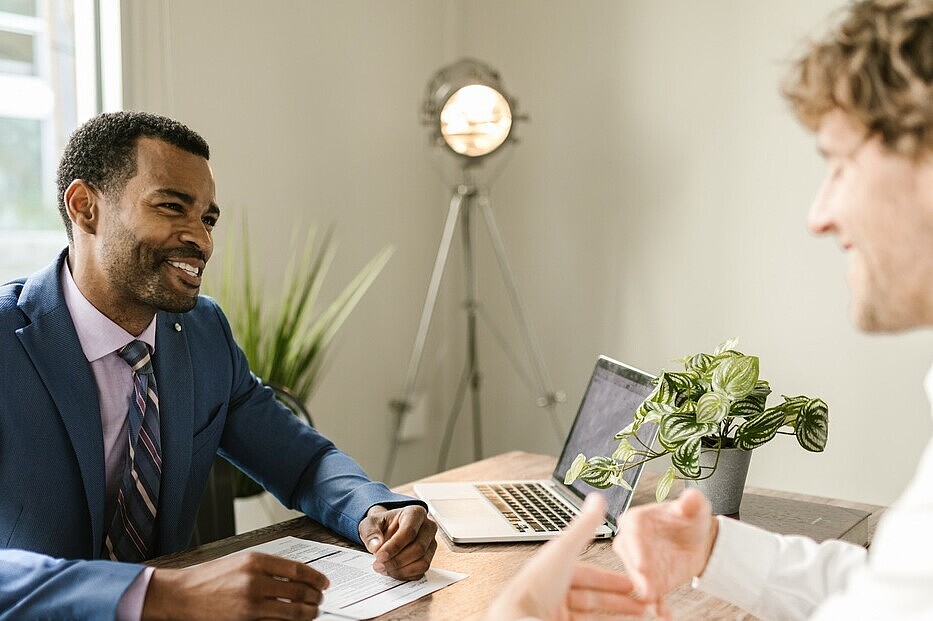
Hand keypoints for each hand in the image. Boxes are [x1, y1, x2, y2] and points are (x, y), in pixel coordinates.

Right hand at [143, 551, 328, 619]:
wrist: (181, 595)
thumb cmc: (209, 578)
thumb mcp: (240, 562)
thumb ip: (268, 568)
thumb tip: (296, 577)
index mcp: (256, 560)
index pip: (298, 570)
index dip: (316, 578)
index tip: (324, 583)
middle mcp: (255, 580)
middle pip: (299, 591)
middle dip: (315, 598)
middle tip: (320, 600)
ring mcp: (251, 602)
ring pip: (292, 611)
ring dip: (307, 613)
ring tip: (311, 613)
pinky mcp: (245, 620)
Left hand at [359, 504, 437, 579]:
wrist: (386, 530)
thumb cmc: (381, 525)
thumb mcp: (370, 523)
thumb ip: (371, 533)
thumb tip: (375, 546)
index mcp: (415, 513)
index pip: (409, 531)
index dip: (394, 546)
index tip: (379, 556)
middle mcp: (428, 527)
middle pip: (418, 548)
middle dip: (397, 560)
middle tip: (378, 565)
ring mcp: (431, 543)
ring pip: (422, 562)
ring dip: (401, 570)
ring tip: (384, 568)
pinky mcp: (429, 558)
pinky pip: (421, 571)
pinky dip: (405, 575)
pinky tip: (392, 571)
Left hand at [486, 494, 647, 620]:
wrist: (516, 620)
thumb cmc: (535, 587)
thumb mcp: (564, 551)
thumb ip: (583, 527)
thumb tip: (597, 499)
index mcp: (553, 569)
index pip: (587, 573)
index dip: (611, 578)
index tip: (630, 582)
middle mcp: (553, 591)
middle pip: (591, 595)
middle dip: (619, 598)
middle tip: (641, 601)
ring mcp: (554, 611)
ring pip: (591, 613)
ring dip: (616, 613)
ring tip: (639, 614)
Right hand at [613, 488, 717, 615]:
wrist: (697, 540)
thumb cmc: (689, 518)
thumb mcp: (694, 508)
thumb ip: (692, 502)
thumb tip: (691, 497)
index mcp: (636, 520)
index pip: (631, 531)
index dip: (636, 548)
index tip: (642, 563)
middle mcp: (631, 542)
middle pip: (630, 559)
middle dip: (638, 576)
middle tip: (647, 589)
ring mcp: (639, 564)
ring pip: (637, 580)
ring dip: (645, 593)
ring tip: (655, 604)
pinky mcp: (649, 581)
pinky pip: (650, 595)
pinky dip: (656, 606)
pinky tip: (664, 614)